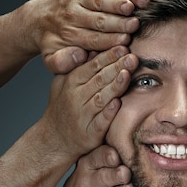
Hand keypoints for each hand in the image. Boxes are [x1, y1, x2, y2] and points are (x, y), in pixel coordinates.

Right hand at [38, 145, 138, 186]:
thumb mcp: (88, 169)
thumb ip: (105, 158)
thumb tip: (132, 146)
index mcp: (86, 166)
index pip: (99, 156)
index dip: (110, 156)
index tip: (117, 157)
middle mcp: (86, 183)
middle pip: (107, 176)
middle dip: (120, 174)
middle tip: (127, 174)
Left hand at [39, 0, 139, 72]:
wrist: (41, 19)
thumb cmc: (54, 42)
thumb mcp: (52, 59)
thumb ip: (61, 63)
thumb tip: (79, 56)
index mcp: (69, 35)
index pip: (93, 39)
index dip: (110, 40)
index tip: (126, 42)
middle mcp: (71, 15)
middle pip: (98, 20)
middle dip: (118, 22)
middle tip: (134, 25)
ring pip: (99, 1)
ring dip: (116, 3)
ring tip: (131, 8)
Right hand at [39, 46, 137, 161]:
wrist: (54, 139)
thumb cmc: (63, 108)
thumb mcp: (64, 83)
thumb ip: (78, 67)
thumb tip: (94, 50)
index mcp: (71, 83)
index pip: (92, 66)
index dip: (108, 56)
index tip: (122, 47)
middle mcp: (75, 98)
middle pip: (99, 79)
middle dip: (116, 67)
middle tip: (132, 57)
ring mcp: (82, 116)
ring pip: (100, 98)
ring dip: (115, 86)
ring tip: (128, 74)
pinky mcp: (89, 134)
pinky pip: (100, 122)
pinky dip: (108, 113)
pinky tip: (118, 103)